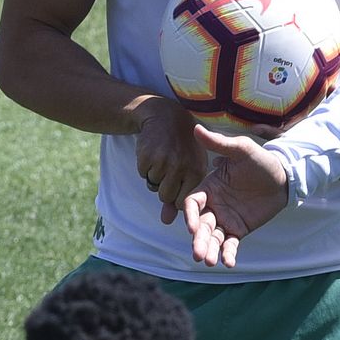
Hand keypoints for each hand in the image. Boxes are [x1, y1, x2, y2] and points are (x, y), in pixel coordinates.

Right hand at [131, 95, 206, 224]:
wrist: (167, 118)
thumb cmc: (184, 148)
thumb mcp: (191, 167)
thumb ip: (180, 196)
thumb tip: (165, 221)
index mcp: (197, 171)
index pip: (183, 202)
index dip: (177, 195)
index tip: (179, 183)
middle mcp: (181, 168)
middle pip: (165, 196)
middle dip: (164, 188)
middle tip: (169, 171)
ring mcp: (163, 162)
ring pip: (153, 185)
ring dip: (155, 177)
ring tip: (164, 160)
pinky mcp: (147, 157)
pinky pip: (142, 173)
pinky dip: (146, 167)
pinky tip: (154, 154)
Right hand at [182, 124, 291, 267]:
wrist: (284, 176)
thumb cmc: (260, 160)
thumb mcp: (241, 150)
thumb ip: (220, 144)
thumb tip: (196, 128)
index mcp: (208, 187)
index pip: (191, 204)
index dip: (188, 215)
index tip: (191, 226)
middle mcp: (213, 205)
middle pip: (199, 225)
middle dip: (197, 240)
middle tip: (198, 254)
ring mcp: (225, 218)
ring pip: (211, 237)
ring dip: (209, 249)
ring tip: (209, 262)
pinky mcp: (239, 229)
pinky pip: (230, 243)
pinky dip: (228, 253)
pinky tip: (228, 263)